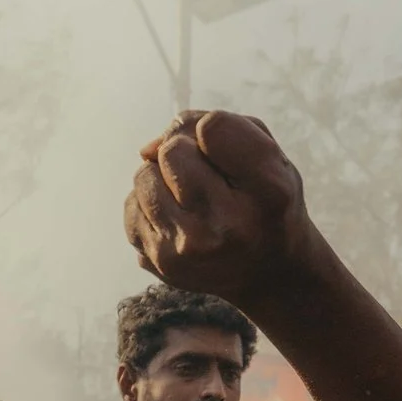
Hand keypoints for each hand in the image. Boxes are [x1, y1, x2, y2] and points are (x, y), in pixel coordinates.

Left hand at [124, 111, 315, 304]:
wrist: (268, 273)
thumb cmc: (266, 203)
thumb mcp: (269, 157)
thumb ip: (220, 128)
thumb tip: (148, 148)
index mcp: (268, 193)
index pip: (213, 128)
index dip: (213, 129)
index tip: (225, 152)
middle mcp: (229, 226)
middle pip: (172, 150)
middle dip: (183, 153)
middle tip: (206, 177)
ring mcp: (190, 248)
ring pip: (144, 175)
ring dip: (163, 180)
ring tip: (191, 200)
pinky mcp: (161, 262)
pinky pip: (132, 206)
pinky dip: (150, 207)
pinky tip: (178, 221)